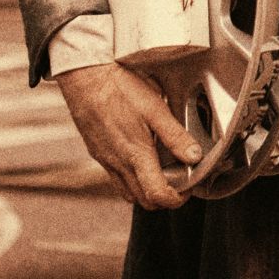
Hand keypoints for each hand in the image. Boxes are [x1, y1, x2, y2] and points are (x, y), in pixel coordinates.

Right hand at [56, 62, 201, 208]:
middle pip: (143, 201)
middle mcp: (118, 163)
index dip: (177, 199)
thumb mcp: (154, 108)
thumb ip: (175, 135)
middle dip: (164, 199)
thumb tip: (194, 156)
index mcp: (136, 154)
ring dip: (147, 191)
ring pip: (128, 192)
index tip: (188, 189)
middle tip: (180, 182)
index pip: (157, 195)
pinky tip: (141, 159)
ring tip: (163, 173)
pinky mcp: (98, 153)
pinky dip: (132, 179)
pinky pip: (116, 178)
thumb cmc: (119, 89)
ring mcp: (106, 160)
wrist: (85, 78)